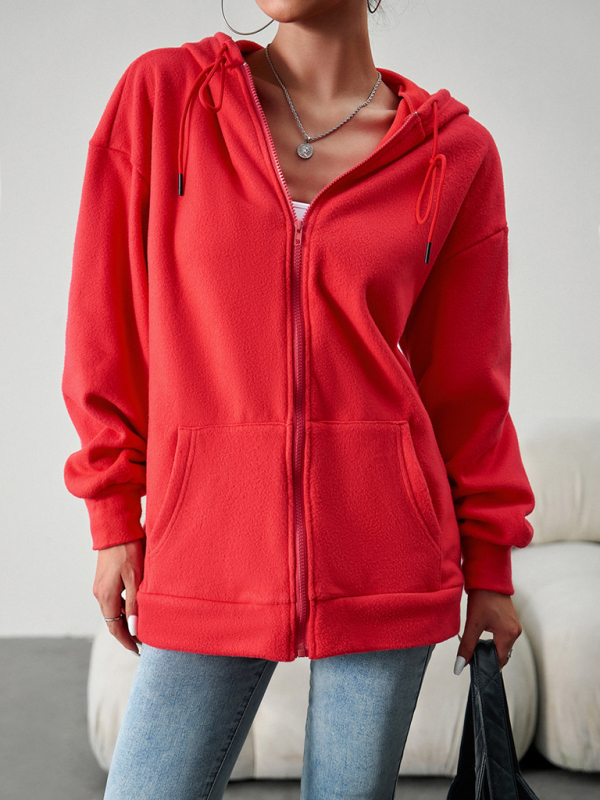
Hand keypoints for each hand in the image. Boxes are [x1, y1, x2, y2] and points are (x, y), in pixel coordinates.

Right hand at [93, 539, 144, 654]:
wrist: (116, 530)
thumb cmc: (128, 551)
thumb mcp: (135, 578)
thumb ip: (135, 604)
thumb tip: (134, 628)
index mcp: (106, 596)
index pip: (115, 627)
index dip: (126, 641)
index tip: (137, 650)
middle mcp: (99, 594)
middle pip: (112, 621)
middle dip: (125, 633)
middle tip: (141, 643)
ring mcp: (100, 586)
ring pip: (112, 611)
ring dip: (124, 621)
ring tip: (140, 627)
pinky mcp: (103, 579)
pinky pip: (112, 600)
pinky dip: (122, 609)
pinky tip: (133, 608)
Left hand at [454, 588, 521, 673]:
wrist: (488, 578)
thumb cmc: (483, 596)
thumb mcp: (473, 624)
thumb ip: (467, 646)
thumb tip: (460, 665)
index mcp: (509, 634)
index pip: (499, 660)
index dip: (487, 665)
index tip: (475, 668)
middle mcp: (515, 632)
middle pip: (502, 654)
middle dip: (488, 657)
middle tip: (472, 656)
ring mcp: (514, 625)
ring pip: (502, 645)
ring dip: (490, 647)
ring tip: (475, 645)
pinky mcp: (510, 620)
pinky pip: (503, 636)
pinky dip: (493, 639)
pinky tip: (482, 635)